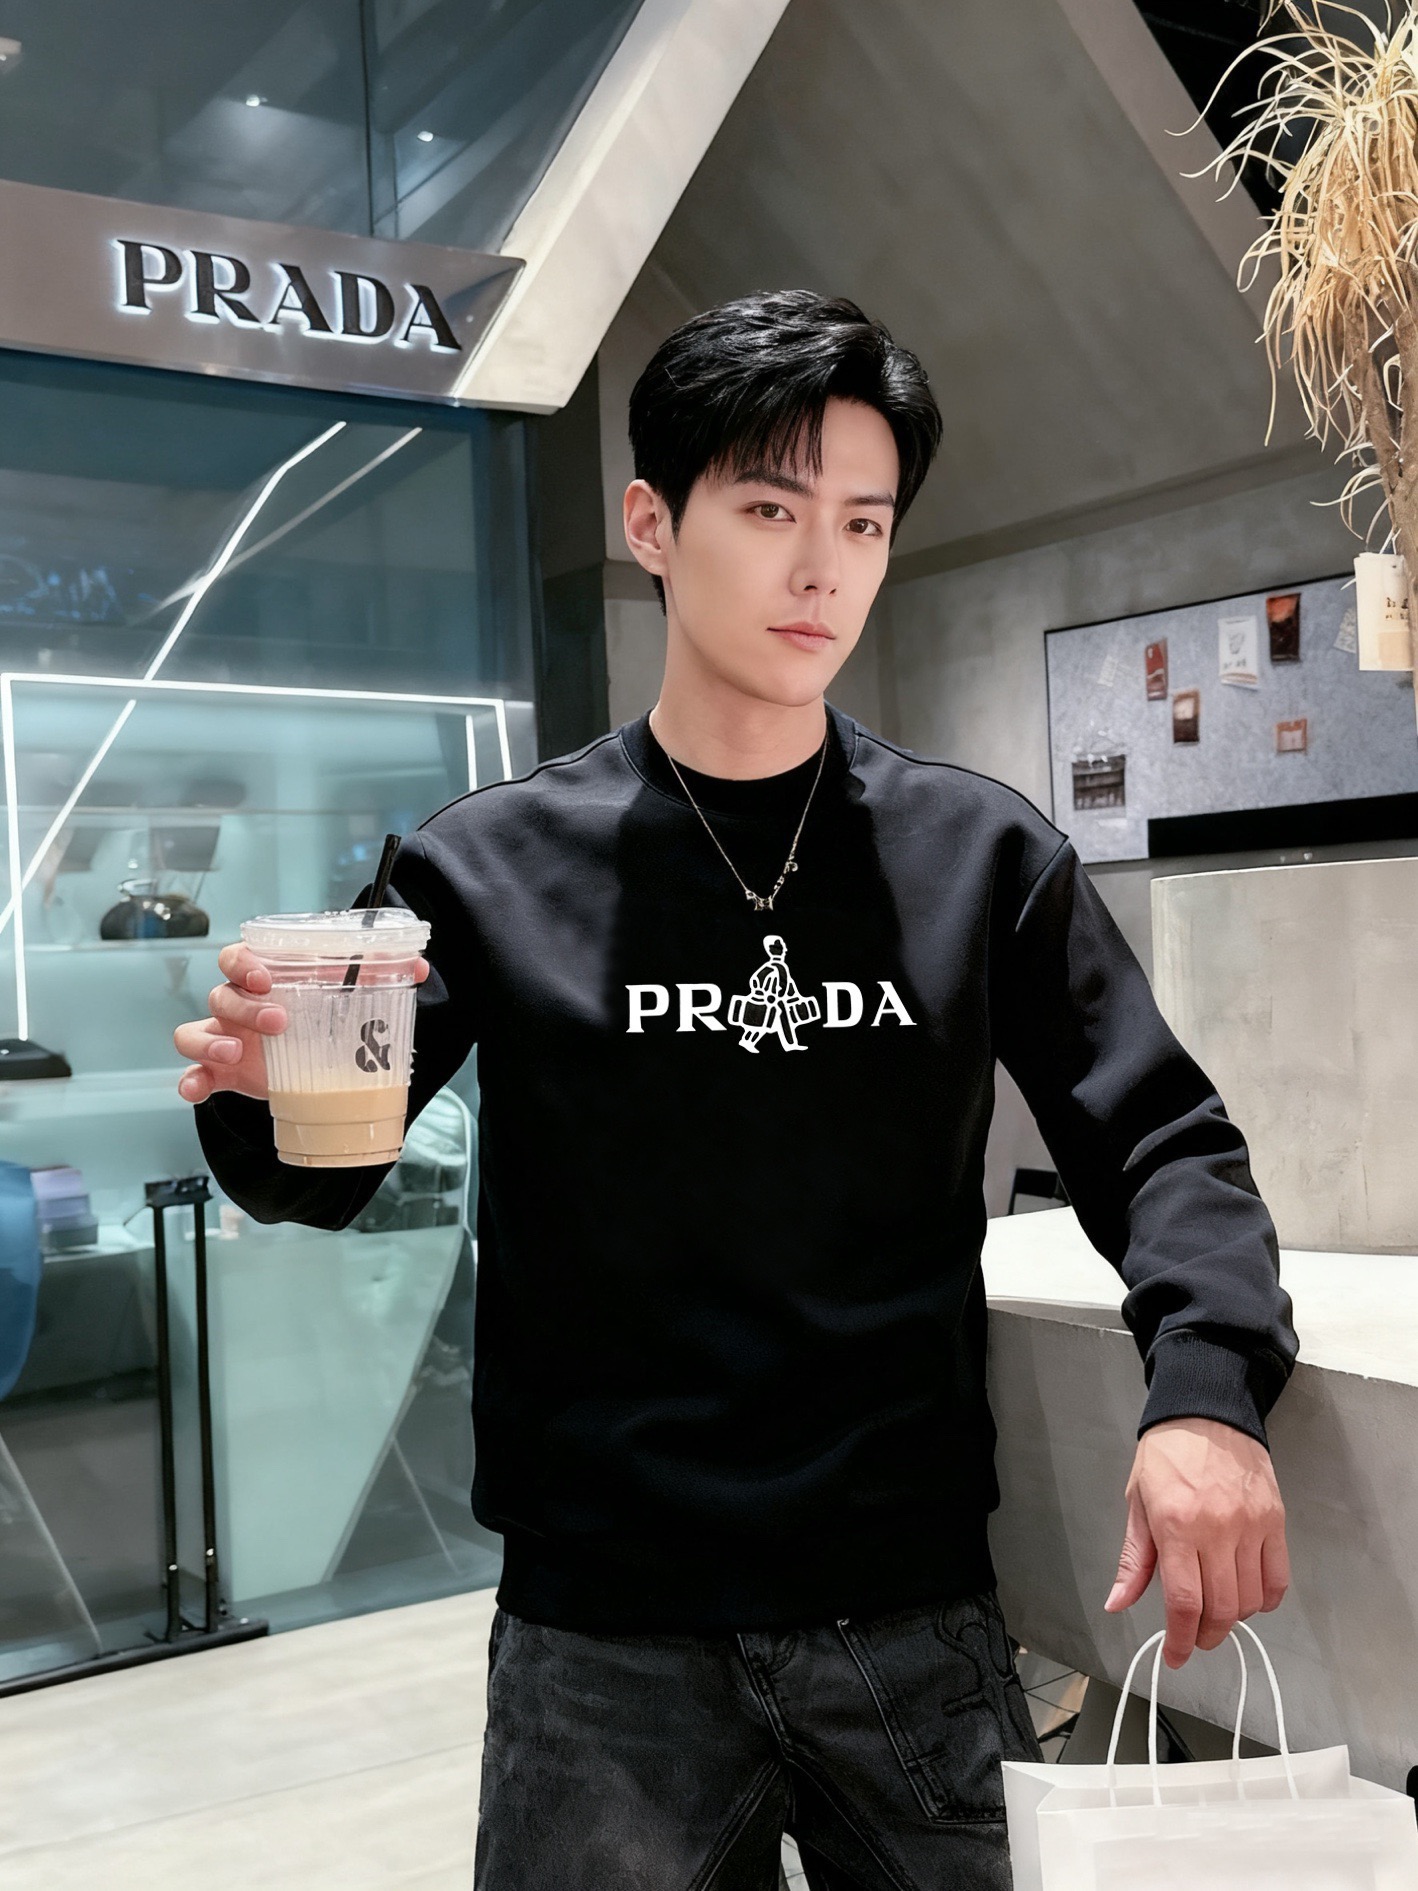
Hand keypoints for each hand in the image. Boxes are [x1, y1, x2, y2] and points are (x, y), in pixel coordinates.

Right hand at [173, 942, 429, 1104]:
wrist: (313, 1068)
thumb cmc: (323, 1020)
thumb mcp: (349, 999)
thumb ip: (378, 978)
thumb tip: (418, 967)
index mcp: (263, 981)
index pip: (236, 958)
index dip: (243, 963)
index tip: (265, 976)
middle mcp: (237, 1007)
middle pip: (221, 995)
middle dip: (245, 1006)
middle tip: (279, 1021)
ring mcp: (225, 1040)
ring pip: (194, 1032)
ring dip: (210, 1042)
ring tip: (236, 1053)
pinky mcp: (222, 1074)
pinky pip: (193, 1075)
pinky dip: (191, 1081)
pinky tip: (197, 1089)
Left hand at [1104, 1416, 1288, 1668]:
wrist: (1206, 1411)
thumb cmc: (1167, 1454)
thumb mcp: (1137, 1501)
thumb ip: (1133, 1559)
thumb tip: (1118, 1602)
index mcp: (1176, 1526)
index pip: (1185, 1601)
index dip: (1181, 1639)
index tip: (1176, 1657)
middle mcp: (1217, 1530)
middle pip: (1221, 1608)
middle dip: (1206, 1635)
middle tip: (1194, 1637)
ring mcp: (1251, 1526)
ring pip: (1251, 1600)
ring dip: (1234, 1619)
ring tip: (1217, 1613)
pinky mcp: (1275, 1521)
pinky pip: (1277, 1578)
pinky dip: (1265, 1599)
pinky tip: (1248, 1597)